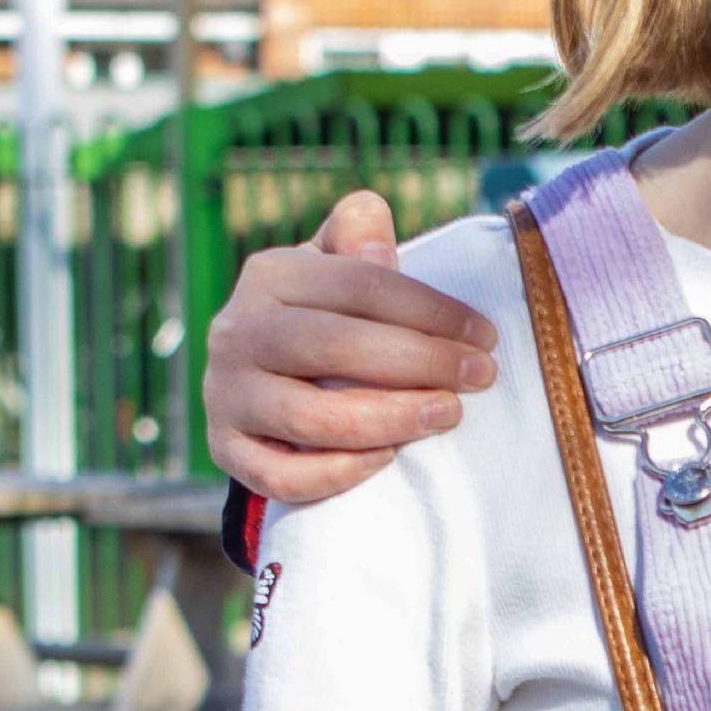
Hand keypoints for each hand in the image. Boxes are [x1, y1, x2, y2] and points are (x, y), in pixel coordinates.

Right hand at [204, 187, 498, 501]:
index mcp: (270, 274)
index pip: (361, 286)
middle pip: (337, 347)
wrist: (260, 375)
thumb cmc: (323, 315)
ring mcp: (226, 393)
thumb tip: (378, 240)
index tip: (485, 337)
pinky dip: (336, 473)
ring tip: (446, 414)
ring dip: (390, 419)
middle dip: (422, 363)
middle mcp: (237, 331)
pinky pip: (279, 475)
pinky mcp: (224, 448)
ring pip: (311, 417)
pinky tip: (386, 460)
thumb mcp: (336, 266)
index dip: (431, 311)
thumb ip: (359, 236)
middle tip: (480, 377)